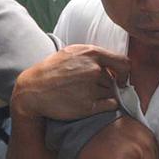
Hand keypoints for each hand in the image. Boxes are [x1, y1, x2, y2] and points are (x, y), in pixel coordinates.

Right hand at [11, 44, 129, 121]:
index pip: (123, 63)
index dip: (125, 72)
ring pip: (112, 93)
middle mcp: (93, 70)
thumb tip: (111, 62)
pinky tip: (94, 105)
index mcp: (91, 54)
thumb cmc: (50, 70)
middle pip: (114, 80)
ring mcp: (91, 88)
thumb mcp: (70, 52)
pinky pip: (111, 105)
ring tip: (88, 96)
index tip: (120, 79)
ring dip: (106, 96)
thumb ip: (91, 55)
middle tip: (95, 89)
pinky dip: (107, 106)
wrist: (33, 90)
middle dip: (108, 85)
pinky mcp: (88, 106)